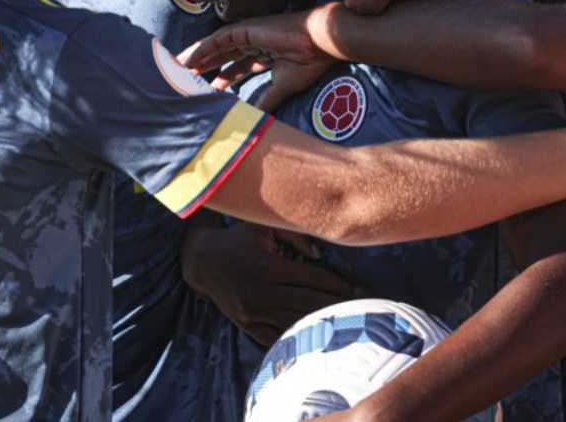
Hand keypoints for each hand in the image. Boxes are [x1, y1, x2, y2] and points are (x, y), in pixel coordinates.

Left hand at [178, 8, 337, 110]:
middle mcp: (253, 43)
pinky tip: (187, 62)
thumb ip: (266, 100)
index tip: (207, 90)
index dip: (222, 78)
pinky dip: (200, 51)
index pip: (236, 67)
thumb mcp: (282, 87)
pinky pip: (216, 41)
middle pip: (222, 57)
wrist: (318, 44)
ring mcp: (247, 34)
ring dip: (196, 59)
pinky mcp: (242, 29)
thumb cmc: (308, 62)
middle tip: (185, 80)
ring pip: (215, 47)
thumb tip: (255, 118)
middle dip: (204, 68)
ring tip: (177, 71)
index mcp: (265, 54)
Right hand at [181, 220, 359, 346]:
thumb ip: (296, 237)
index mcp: (269, 267)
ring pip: (297, 321)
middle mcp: (261, 292)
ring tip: (347, 323)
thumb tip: (321, 256)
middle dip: (339, 305)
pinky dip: (298, 337)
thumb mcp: (266, 227)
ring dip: (323, 323)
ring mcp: (253, 312)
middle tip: (363, 308)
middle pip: (310, 302)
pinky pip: (277, 335)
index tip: (359, 289)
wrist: (201, 261)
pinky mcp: (246, 324)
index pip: (313, 279)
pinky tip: (317, 337)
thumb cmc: (239, 238)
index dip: (339, 285)